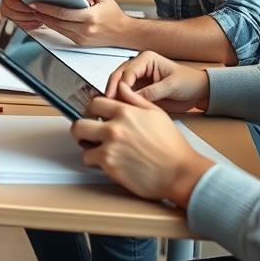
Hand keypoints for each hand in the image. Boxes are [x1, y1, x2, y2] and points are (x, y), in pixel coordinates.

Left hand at [31, 0, 129, 46]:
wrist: (124, 34)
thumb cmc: (114, 14)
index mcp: (90, 17)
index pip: (63, 13)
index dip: (47, 8)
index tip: (35, 2)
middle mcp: (85, 30)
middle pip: (57, 23)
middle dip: (41, 14)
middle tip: (30, 6)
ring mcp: (82, 38)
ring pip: (57, 29)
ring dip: (44, 20)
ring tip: (35, 11)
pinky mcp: (80, 43)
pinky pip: (62, 33)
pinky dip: (53, 26)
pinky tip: (47, 18)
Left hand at [72, 83, 213, 206]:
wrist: (180, 172)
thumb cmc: (172, 146)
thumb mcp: (156, 114)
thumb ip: (134, 100)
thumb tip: (121, 88)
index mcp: (126, 113)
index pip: (94, 103)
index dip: (92, 110)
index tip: (94, 116)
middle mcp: (115, 128)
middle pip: (79, 124)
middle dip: (81, 129)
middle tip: (87, 134)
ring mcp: (110, 148)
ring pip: (82, 144)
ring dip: (89, 147)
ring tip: (99, 149)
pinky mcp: (109, 166)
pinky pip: (90, 160)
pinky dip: (96, 162)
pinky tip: (109, 161)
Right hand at [105, 51, 209, 112]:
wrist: (199, 92)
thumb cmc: (189, 83)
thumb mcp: (171, 86)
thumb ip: (151, 92)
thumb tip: (133, 98)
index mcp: (146, 59)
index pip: (127, 72)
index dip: (120, 86)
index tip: (116, 99)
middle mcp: (139, 66)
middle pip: (118, 77)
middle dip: (112, 90)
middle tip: (108, 103)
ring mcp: (138, 78)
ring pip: (118, 86)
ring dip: (114, 96)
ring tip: (111, 107)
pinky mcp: (139, 89)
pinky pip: (126, 95)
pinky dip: (121, 101)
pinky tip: (119, 109)